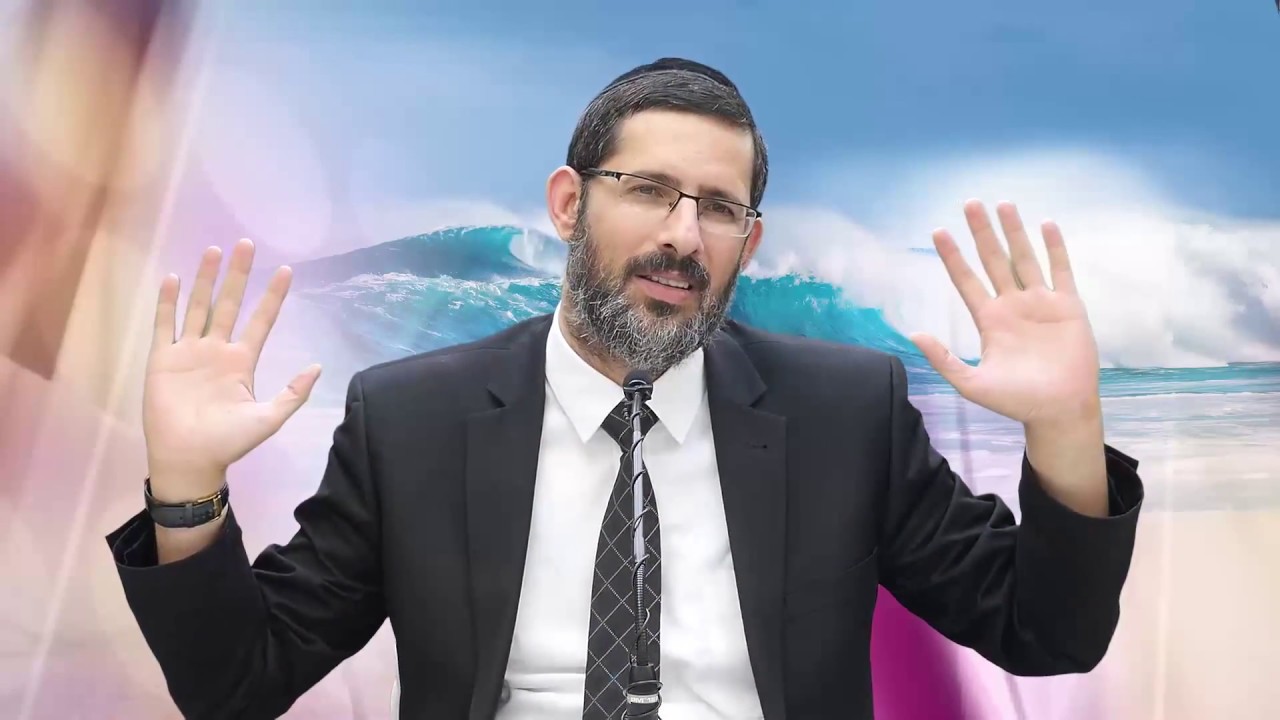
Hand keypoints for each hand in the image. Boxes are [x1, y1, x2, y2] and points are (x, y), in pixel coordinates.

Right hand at [143, 239, 319, 499]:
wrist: (190, 460)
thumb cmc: (229, 442)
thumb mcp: (270, 417)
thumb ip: (294, 392)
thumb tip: (318, 366)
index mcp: (242, 361)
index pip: (261, 320)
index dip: (273, 296)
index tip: (286, 270)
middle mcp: (216, 350)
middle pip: (229, 304)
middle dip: (238, 275)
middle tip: (246, 244)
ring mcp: (188, 352)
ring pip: (198, 307)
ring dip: (206, 279)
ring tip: (213, 250)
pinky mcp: (162, 359)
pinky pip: (164, 325)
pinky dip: (167, 302)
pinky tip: (172, 278)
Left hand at [909, 200, 1100, 426]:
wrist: (1059, 411)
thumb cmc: (1017, 402)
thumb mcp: (972, 384)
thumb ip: (944, 359)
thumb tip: (914, 334)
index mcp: (989, 320)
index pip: (966, 279)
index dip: (953, 256)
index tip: (938, 231)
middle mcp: (1012, 305)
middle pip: (993, 260)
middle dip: (982, 232)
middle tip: (970, 203)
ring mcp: (1040, 303)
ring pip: (1024, 259)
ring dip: (1014, 232)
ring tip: (1003, 204)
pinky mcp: (1068, 306)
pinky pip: (1061, 271)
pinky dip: (1055, 249)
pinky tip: (1047, 225)